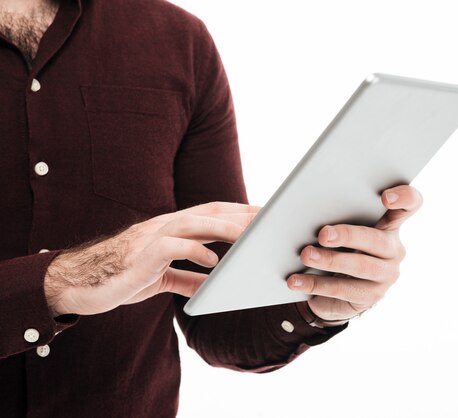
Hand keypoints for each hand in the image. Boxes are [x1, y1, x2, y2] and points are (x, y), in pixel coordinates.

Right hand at [45, 202, 259, 315]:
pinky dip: (194, 252)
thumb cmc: (122, 277)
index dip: (240, 211)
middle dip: (240, 213)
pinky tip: (213, 261)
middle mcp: (163, 226)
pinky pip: (171, 249)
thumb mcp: (161, 279)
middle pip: (209, 212)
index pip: (211, 213)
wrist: (80, 284)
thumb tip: (212, 285)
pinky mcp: (141, 256)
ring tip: (248, 235)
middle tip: (269, 218)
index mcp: (171, 229)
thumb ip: (187, 278)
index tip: (266, 214)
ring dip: (223, 227)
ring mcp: (151, 238)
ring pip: (192, 223)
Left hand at [287, 185, 422, 323]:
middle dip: (349, 235)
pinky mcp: (371, 296)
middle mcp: (393, 248)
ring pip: (361, 265)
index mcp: (389, 223)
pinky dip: (315, 284)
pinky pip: (343, 289)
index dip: (404, 197)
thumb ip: (331, 212)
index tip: (385, 198)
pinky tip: (295, 281)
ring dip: (330, 260)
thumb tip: (298, 202)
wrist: (331, 289)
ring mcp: (386, 274)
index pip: (411, 204)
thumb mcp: (336, 227)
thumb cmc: (334, 247)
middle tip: (323, 234)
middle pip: (377, 238)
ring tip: (306, 255)